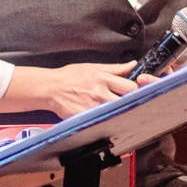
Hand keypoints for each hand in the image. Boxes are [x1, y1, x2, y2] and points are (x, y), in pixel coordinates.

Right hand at [21, 62, 140, 117]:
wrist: (50, 88)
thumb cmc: (70, 76)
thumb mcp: (93, 67)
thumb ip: (115, 68)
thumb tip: (133, 65)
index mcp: (102, 78)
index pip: (129, 86)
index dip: (136, 91)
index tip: (136, 92)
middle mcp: (99, 93)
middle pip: (125, 101)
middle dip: (130, 103)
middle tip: (131, 105)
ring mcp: (92, 107)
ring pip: (116, 113)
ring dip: (119, 113)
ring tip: (119, 113)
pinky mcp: (85, 118)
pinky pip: (102, 122)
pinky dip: (106, 121)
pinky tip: (106, 120)